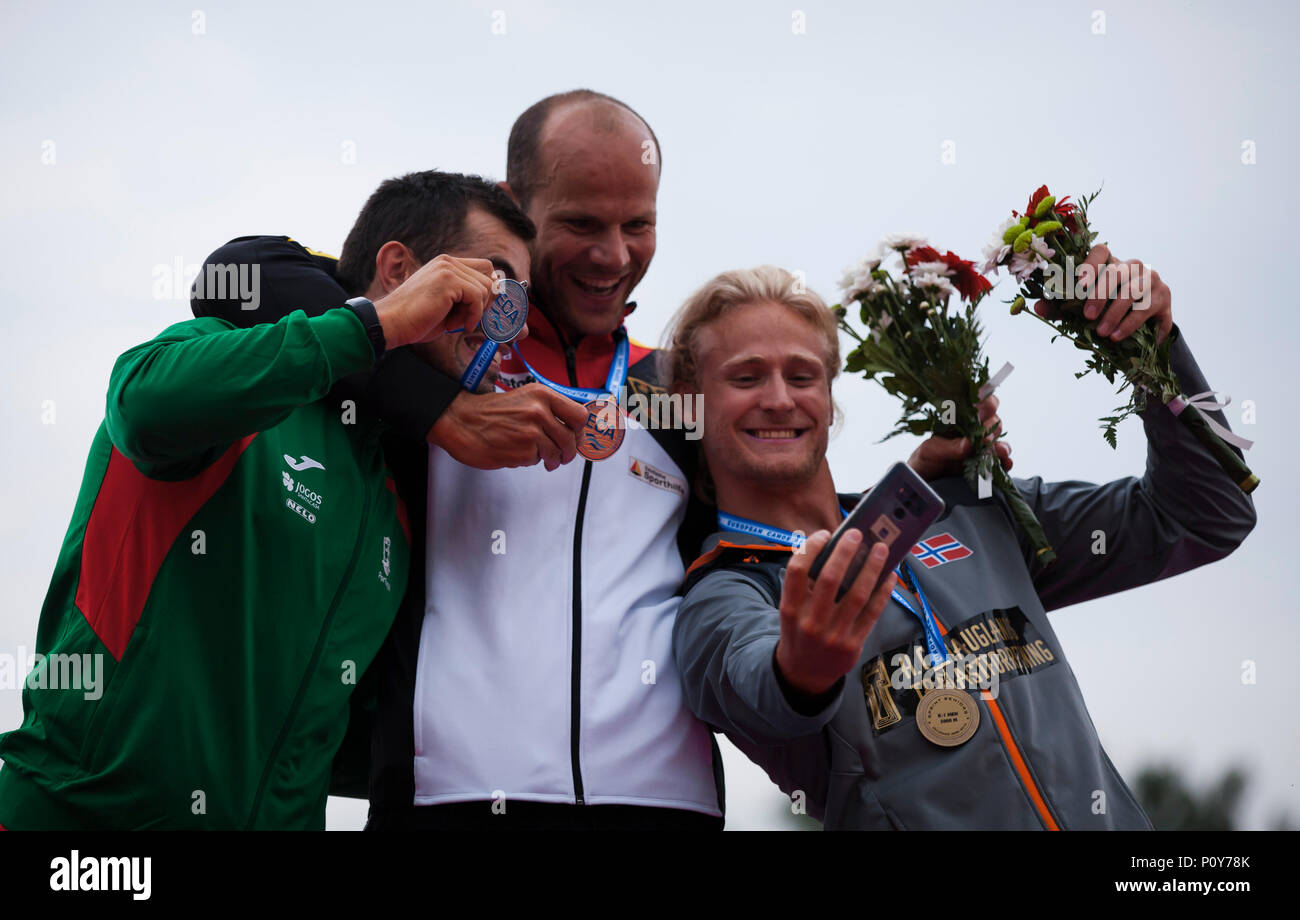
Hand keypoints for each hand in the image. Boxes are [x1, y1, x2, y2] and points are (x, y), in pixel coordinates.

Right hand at [373, 255, 496, 348]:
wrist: (392, 323)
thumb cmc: (417, 318)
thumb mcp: (447, 303)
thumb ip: (466, 296)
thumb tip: (496, 295)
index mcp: (446, 264)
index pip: (484, 268)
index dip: (488, 289)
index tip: (479, 309)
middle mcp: (447, 262)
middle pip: (488, 277)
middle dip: (482, 302)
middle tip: (464, 318)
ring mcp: (447, 268)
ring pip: (485, 288)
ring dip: (474, 311)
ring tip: (453, 322)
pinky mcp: (448, 280)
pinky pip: (477, 297)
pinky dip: (472, 315)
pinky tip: (456, 325)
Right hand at [429, 382, 587, 470]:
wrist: (461, 420)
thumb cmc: (491, 411)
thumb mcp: (525, 398)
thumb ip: (550, 410)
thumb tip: (574, 429)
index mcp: (543, 395)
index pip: (579, 416)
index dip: (580, 430)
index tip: (576, 437)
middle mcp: (539, 411)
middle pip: (571, 439)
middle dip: (568, 451)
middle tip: (562, 455)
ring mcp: (531, 432)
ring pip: (556, 453)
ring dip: (550, 459)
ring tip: (539, 456)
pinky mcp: (522, 451)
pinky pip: (537, 461)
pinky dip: (530, 460)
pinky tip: (517, 452)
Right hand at [774, 530, 896, 697]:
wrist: (803, 674)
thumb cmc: (799, 632)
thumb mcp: (791, 611)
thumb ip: (805, 586)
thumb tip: (835, 551)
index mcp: (790, 609)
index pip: (797, 571)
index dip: (812, 548)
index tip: (825, 534)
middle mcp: (810, 622)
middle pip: (830, 579)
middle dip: (845, 552)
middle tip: (857, 534)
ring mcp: (833, 635)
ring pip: (856, 594)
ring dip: (871, 568)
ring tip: (881, 549)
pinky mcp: (853, 645)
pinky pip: (872, 613)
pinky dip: (882, 591)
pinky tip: (889, 576)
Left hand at [907, 394, 1011, 480]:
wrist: (924, 482)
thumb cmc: (924, 460)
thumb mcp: (930, 451)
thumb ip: (947, 447)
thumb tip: (968, 444)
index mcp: (960, 419)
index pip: (980, 401)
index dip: (985, 401)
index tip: (981, 410)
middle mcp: (974, 430)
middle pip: (994, 420)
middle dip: (991, 426)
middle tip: (984, 437)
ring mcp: (983, 447)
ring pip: (1000, 440)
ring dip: (1000, 445)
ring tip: (996, 451)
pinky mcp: (988, 465)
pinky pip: (1003, 461)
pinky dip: (1006, 462)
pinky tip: (1005, 464)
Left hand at [1034, 243, 1172, 343]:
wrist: (1144, 328)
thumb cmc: (1108, 312)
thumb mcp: (1084, 309)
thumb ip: (1061, 307)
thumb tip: (1036, 307)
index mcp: (1110, 264)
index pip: (1100, 251)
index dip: (1090, 264)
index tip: (1079, 284)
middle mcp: (1133, 267)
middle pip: (1116, 273)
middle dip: (1100, 295)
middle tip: (1088, 317)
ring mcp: (1152, 279)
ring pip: (1134, 291)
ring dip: (1116, 314)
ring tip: (1104, 334)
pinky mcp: (1165, 297)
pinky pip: (1149, 308)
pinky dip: (1132, 324)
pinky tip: (1119, 336)